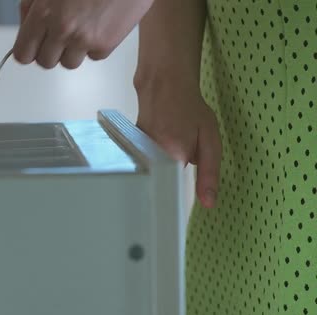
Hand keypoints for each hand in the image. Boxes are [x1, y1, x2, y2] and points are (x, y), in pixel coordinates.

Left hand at [14, 0, 152, 68]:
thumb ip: (31, 7)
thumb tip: (26, 27)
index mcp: (44, 13)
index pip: (23, 54)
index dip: (28, 50)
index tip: (33, 46)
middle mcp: (63, 30)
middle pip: (46, 62)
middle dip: (50, 50)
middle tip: (59, 33)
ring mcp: (85, 40)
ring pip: (69, 63)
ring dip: (72, 50)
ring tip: (81, 26)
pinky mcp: (106, 44)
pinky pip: (93, 56)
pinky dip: (95, 45)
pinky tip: (99, 23)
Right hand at [135, 77, 221, 208]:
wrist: (165, 83)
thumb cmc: (190, 109)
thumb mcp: (210, 140)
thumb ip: (209, 173)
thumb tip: (209, 203)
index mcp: (172, 158)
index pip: (173, 194)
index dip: (178, 198)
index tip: (179, 202)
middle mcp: (150, 158)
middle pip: (160, 184)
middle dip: (172, 180)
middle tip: (181, 157)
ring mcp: (137, 152)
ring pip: (152, 172)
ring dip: (162, 167)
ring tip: (171, 144)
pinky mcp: (131, 148)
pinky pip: (145, 162)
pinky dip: (154, 158)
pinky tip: (160, 141)